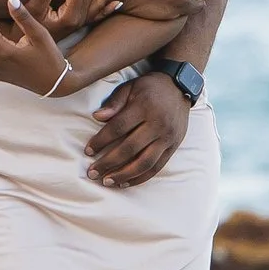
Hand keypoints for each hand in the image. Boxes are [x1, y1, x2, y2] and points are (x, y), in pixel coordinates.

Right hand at [28, 0, 120, 37]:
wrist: (29, 50)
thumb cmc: (26, 29)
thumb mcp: (32, 8)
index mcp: (70, 16)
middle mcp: (80, 20)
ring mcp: (82, 23)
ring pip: (99, 1)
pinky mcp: (80, 24)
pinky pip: (98, 15)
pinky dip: (108, 8)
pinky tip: (118, 3)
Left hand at [85, 67, 190, 188]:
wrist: (180, 87)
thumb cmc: (150, 87)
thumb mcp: (130, 87)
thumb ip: (114, 102)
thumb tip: (96, 117)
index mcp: (144, 107)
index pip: (118, 128)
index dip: (101, 141)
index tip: (88, 151)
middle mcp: (158, 124)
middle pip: (130, 148)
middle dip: (109, 163)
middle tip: (92, 173)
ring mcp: (168, 138)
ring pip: (144, 162)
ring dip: (124, 175)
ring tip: (107, 182)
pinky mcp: (174, 147)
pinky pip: (157, 167)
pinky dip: (141, 178)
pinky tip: (126, 183)